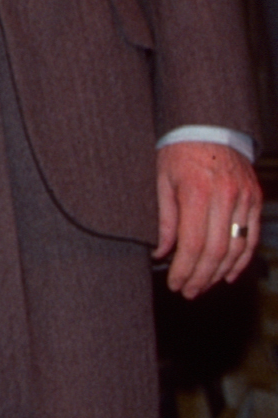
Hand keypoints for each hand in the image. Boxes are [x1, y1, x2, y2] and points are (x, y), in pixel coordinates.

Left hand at [154, 140, 262, 299]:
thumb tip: (161, 253)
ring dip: (220, 273)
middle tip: (187, 291)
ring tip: (203, 286)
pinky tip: (228, 274)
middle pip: (216, 251)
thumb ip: (164, 219)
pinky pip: (251, 236)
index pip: (194, 244)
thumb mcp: (161, 181)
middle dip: (201, 277)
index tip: (174, 283)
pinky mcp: (255, 199)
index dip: (185, 269)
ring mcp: (245, 199)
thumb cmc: (177, 153)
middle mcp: (225, 197)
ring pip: (237, 248)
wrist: (209, 126)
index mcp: (197, 193)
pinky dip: (241, 259)